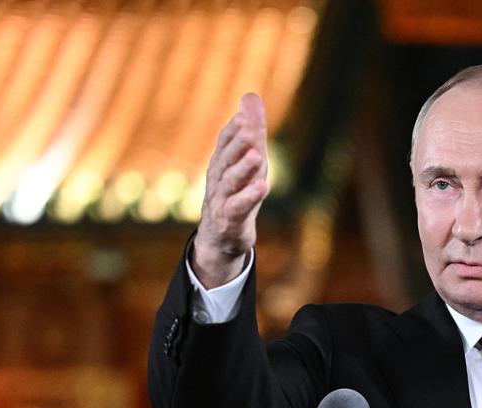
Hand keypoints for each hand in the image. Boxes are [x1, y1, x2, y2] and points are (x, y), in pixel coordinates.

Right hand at [191, 93, 268, 287]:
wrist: (221, 237)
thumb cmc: (237, 193)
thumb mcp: (247, 161)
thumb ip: (251, 131)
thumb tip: (250, 96)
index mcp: (221, 163)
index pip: (225, 143)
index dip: (233, 130)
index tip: (244, 117)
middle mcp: (218, 179)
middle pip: (227, 159)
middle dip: (237, 145)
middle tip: (249, 130)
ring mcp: (222, 200)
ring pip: (232, 182)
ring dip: (243, 168)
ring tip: (257, 156)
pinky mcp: (230, 220)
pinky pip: (239, 207)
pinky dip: (249, 197)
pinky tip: (262, 187)